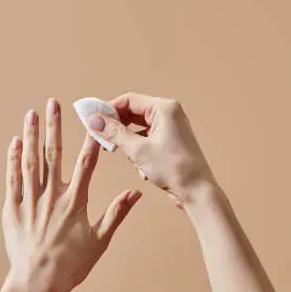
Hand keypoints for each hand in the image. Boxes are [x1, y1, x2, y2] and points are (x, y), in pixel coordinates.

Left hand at [2, 99, 141, 291]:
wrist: (37, 283)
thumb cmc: (70, 265)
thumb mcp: (100, 241)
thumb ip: (117, 214)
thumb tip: (135, 194)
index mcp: (74, 202)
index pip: (85, 163)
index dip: (90, 139)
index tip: (92, 119)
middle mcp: (51, 196)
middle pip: (53, 154)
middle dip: (53, 126)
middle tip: (52, 103)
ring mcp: (30, 201)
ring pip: (30, 161)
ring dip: (31, 135)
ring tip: (31, 113)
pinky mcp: (12, 209)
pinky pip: (12, 179)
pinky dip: (13, 159)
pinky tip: (15, 142)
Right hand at [88, 93, 214, 207]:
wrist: (197, 191)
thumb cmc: (174, 168)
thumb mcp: (138, 150)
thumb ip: (114, 133)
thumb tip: (95, 120)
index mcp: (164, 108)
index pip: (129, 100)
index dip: (109, 110)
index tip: (93, 121)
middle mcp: (169, 114)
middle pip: (133, 114)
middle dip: (118, 129)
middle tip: (103, 141)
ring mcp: (171, 128)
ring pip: (138, 129)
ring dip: (129, 143)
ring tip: (129, 158)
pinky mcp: (170, 142)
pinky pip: (147, 140)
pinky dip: (140, 151)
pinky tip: (143, 168)